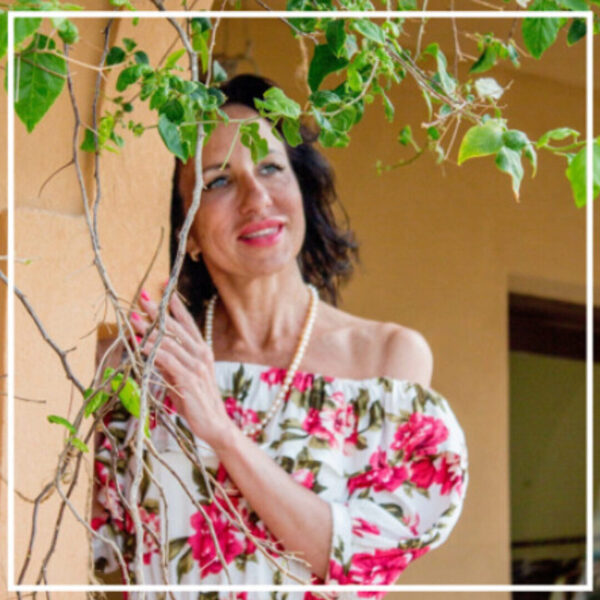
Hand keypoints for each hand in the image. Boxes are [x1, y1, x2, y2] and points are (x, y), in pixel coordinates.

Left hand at [130, 287, 233, 448]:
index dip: (175, 304)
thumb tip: (150, 349)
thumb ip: (169, 362)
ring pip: (169, 342)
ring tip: (133, 320)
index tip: (163, 287)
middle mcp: (201, 354)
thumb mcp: (181, 378)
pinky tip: (140, 346)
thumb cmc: (197, 401)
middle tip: (141, 298)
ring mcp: (196, 366)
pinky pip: (167, 361)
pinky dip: (153, 352)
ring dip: (149, 330)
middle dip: (157, 311)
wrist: (214, 425)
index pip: (187, 322)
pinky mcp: (188, 379)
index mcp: (202, 350)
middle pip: (176, 327)